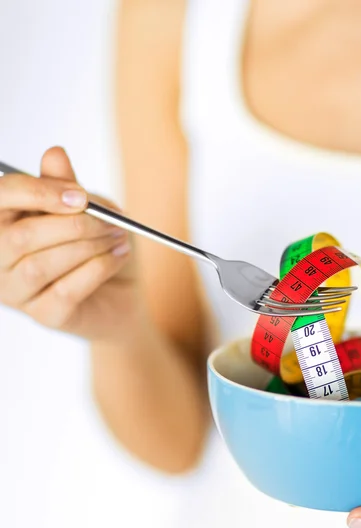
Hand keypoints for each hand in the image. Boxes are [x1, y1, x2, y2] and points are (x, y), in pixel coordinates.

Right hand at [0, 147, 140, 341]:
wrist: (123, 291)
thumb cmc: (98, 243)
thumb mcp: (88, 207)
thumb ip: (66, 185)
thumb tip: (54, 153)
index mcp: (2, 223)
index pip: (0, 198)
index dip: (38, 192)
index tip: (80, 195)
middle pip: (21, 236)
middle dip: (74, 224)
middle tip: (112, 221)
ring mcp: (17, 292)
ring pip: (41, 265)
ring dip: (88, 246)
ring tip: (119, 237)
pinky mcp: (44, 316)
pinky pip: (66, 290)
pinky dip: (99, 268)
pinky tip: (120, 255)